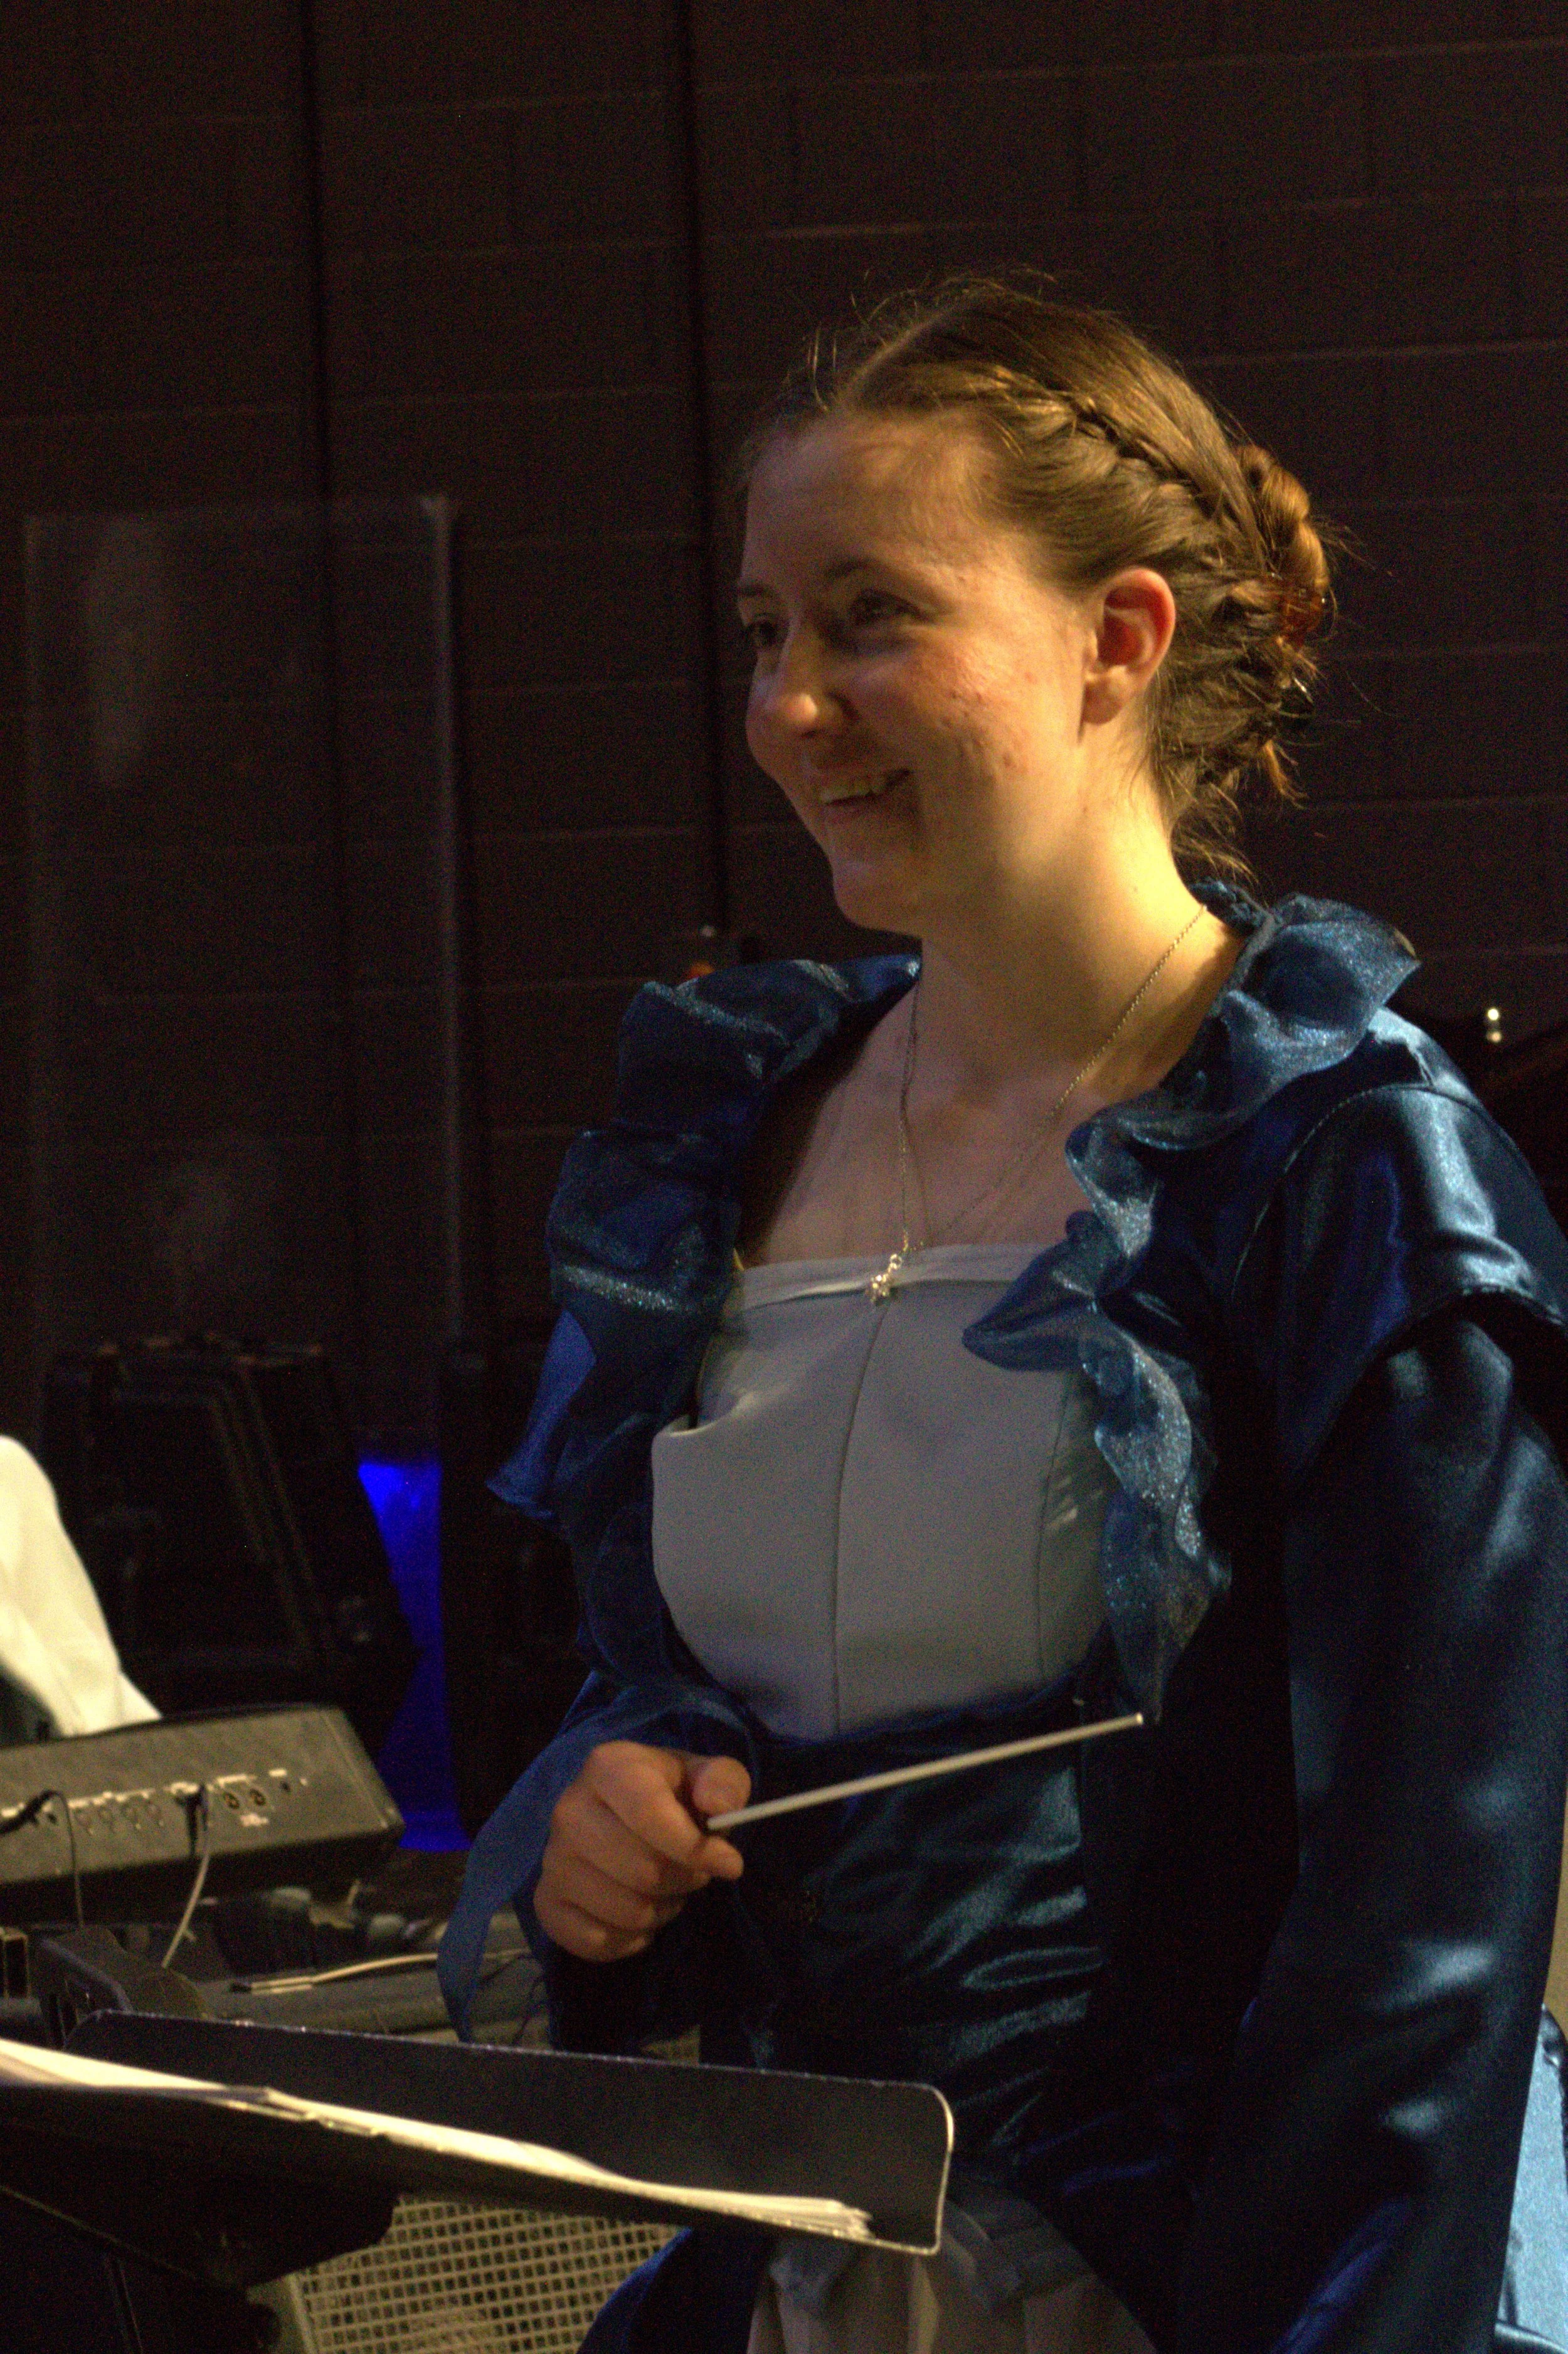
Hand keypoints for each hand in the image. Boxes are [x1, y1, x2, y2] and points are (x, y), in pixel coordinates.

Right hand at [534, 1743, 750, 1962]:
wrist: (622, 1814)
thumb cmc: (671, 1794)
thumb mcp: (706, 1775)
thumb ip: (724, 1782)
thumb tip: (720, 1806)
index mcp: (608, 1767)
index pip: (650, 1814)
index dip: (695, 1848)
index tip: (730, 1863)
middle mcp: (569, 1810)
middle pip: (643, 1871)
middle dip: (685, 1880)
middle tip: (695, 1873)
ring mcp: (553, 1859)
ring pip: (625, 1911)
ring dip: (662, 1910)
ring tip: (668, 1889)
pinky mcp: (546, 1902)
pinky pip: (596, 1941)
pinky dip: (631, 1939)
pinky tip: (640, 1915)